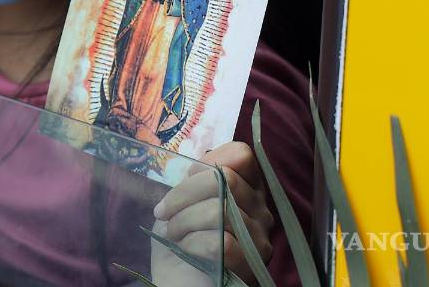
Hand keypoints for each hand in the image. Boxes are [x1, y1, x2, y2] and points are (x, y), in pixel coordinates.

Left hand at [149, 142, 275, 285]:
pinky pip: (220, 241)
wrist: (178, 281)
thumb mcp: (186, 198)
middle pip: (224, 178)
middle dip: (183, 194)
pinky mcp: (250, 265)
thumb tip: (209, 160)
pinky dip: (192, 243)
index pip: (241, 154)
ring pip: (219, 210)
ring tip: (174, 234)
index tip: (185, 183)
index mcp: (249, 190)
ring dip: (183, 221)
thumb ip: (200, 175)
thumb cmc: (181, 238)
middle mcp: (262, 211)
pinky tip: (186, 250)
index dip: (205, 165)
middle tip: (166, 213)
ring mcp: (259, 239)